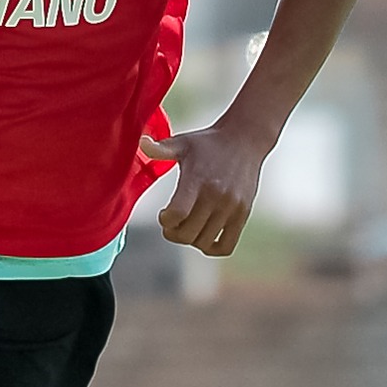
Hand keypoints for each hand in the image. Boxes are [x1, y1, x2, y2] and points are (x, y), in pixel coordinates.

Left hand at [139, 123, 268, 256]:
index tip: (164, 213)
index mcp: (197, 180)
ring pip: (204, 243)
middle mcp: (216, 196)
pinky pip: (226, 247)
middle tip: (172, 223)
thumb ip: (161, 149)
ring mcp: (232, 208)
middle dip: (173, 233)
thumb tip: (141, 142)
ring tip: (188, 225)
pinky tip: (204, 234)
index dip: (165, 220)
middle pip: (187, 234)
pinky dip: (211, 247)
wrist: (245, 139)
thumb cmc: (208, 143)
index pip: (177, 214)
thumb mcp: (182, 143)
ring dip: (191, 239)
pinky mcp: (243, 215)